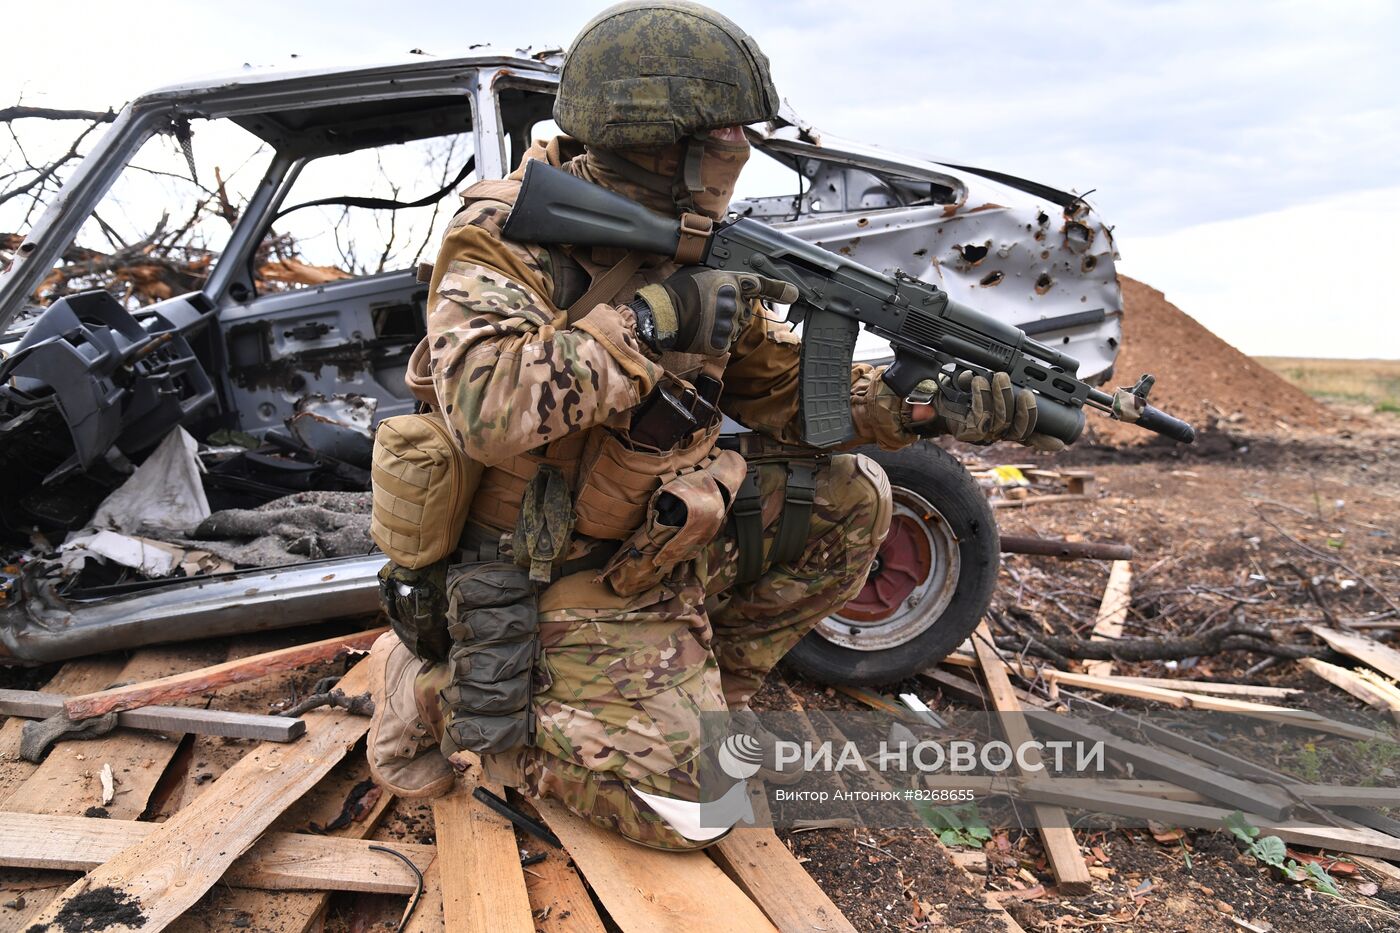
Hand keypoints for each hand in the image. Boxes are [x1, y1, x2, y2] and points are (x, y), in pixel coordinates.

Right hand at [631, 268, 797, 355]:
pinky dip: (716, 340)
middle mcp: (734, 302)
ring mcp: (729, 324)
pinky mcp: (723, 342)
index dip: (779, 289)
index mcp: (730, 282)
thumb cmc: (677, 292)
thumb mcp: (700, 272)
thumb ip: (723, 278)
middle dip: (732, 310)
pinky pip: (726, 342)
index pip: (760, 285)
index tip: (794, 293)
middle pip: (744, 310)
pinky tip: (702, 332)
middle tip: (708, 308)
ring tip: (702, 320)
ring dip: (723, 325)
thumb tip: (734, 281)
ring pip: (735, 327)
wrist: (661, 317)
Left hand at [907, 371, 1064, 450]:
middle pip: (1018, 431)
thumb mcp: (993, 394)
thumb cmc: (964, 394)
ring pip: (999, 423)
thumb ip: (1014, 398)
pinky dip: (980, 397)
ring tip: (998, 377)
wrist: (932, 399)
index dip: (1045, 440)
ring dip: (1001, 398)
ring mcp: (980, 435)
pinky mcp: (963, 431)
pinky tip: (977, 381)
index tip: (1060, 441)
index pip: (1030, 437)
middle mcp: (995, 434)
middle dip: (1025, 410)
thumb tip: (1047, 420)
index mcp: (1006, 427)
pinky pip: (978, 418)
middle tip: (1024, 390)